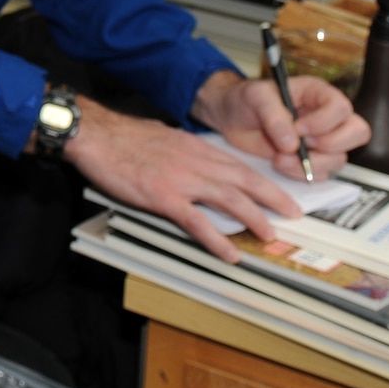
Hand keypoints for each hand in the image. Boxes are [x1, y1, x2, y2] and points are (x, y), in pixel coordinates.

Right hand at [63, 93, 300, 261]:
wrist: (95, 134)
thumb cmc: (122, 136)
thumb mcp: (162, 135)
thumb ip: (183, 150)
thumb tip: (194, 160)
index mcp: (194, 147)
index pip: (238, 164)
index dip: (262, 180)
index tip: (278, 192)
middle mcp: (195, 161)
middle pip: (244, 180)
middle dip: (273, 197)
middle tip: (293, 213)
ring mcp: (181, 179)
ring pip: (230, 199)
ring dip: (254, 218)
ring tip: (269, 235)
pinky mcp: (164, 196)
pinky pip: (197, 221)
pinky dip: (217, 239)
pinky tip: (230, 253)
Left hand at [193, 69, 370, 182]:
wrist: (231, 118)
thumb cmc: (246, 100)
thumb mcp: (255, 98)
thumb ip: (274, 116)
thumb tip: (292, 142)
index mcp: (318, 94)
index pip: (341, 107)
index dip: (324, 122)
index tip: (299, 128)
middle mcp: (327, 117)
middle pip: (357, 132)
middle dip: (329, 144)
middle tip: (301, 144)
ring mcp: (322, 140)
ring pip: (340, 158)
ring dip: (311, 163)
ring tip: (280, 157)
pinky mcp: (313, 160)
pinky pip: (323, 174)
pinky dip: (303, 174)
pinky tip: (281, 163)